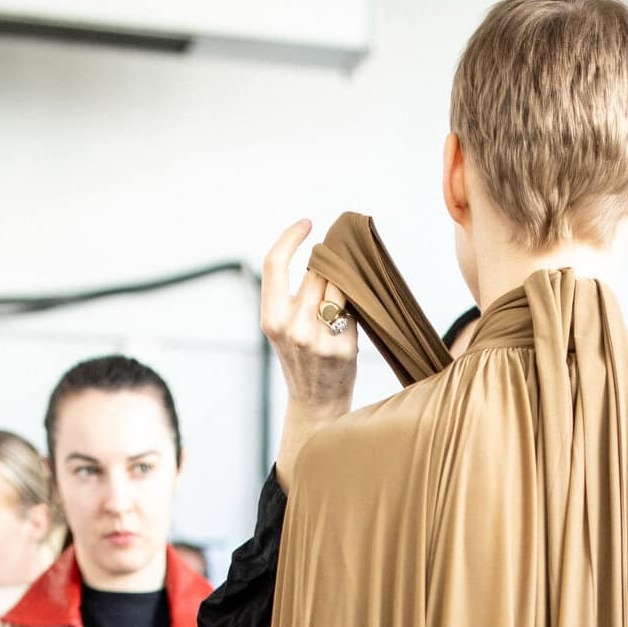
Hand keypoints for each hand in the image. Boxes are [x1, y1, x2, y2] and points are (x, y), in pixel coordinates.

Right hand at [264, 220, 358, 482]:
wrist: (316, 404)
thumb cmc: (302, 359)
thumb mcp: (284, 328)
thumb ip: (294, 295)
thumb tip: (324, 253)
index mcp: (272, 319)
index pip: (275, 264)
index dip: (290, 237)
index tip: (307, 222)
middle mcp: (293, 327)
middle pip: (316, 271)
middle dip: (327, 267)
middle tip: (335, 273)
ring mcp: (319, 338)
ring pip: (338, 285)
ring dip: (343, 283)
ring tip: (343, 297)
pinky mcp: (345, 346)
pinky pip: (354, 308)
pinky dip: (355, 306)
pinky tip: (352, 318)